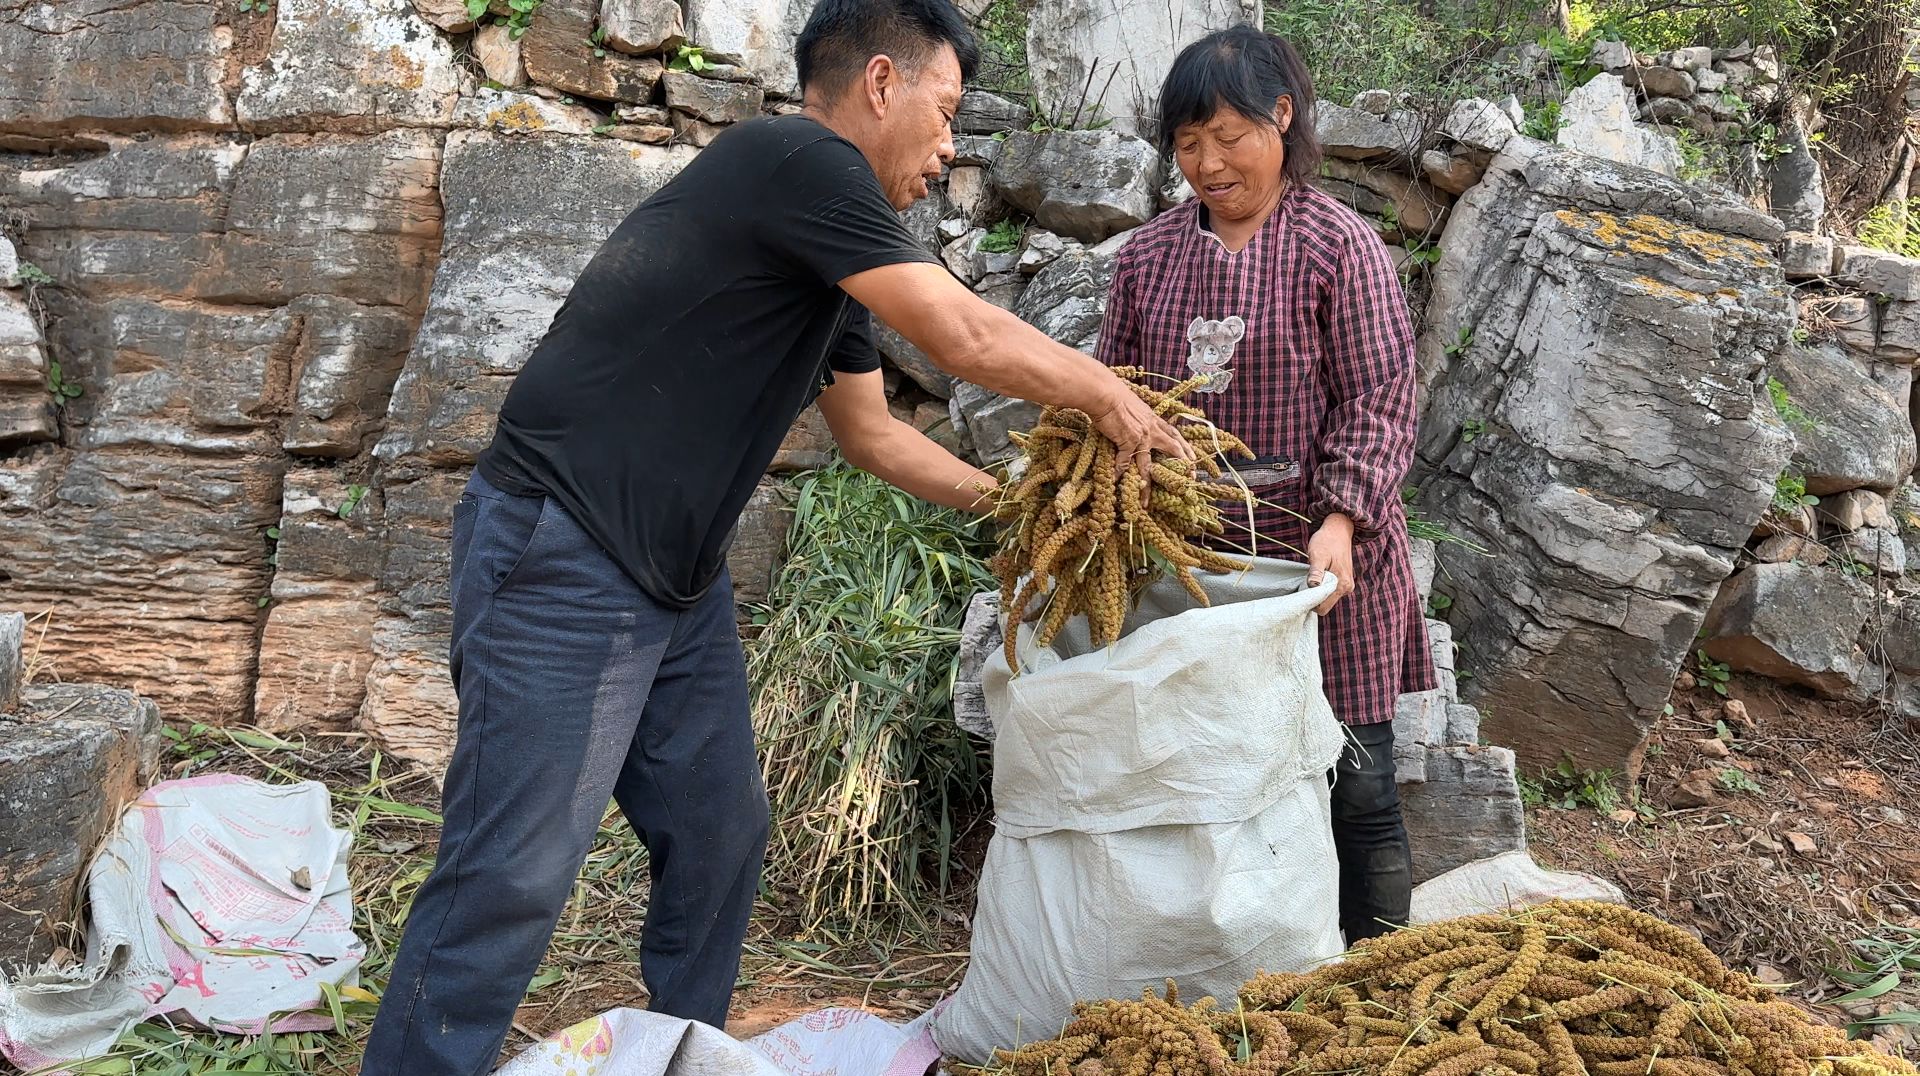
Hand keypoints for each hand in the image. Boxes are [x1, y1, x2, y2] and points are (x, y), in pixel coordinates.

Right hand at [1089, 376, 1194, 505]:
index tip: (1193, 458)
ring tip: (1146, 500)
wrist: (1106, 393)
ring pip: (1148, 466)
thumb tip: (1135, 423)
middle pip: (1173, 449)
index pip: (1175, 434)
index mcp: (1154, 419)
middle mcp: (1152, 429)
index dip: (1185, 446)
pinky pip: (1124, 462)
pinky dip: (1119, 471)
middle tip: (1190, 478)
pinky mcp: (1127, 442)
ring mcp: (1141, 437)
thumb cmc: (1116, 395)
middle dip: (1183, 463)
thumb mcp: (1134, 406)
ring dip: (1146, 485)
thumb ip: (1139, 417)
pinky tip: (1116, 481)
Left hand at [1307, 514, 1355, 614]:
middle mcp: (1347, 588)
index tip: (1301, 592)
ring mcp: (1346, 585)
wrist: (1339, 530)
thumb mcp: (1318, 555)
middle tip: (1304, 583)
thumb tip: (1312, 587)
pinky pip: (1330, 591)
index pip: (1323, 607)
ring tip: (1311, 577)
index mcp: (1342, 584)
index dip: (1310, 603)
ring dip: (1317, 592)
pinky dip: (1321, 587)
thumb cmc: (1326, 541)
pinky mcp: (1343, 581)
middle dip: (1313, 598)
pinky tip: (1317, 576)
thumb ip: (1316, 572)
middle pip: (1325, 605)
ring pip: (1327, 598)